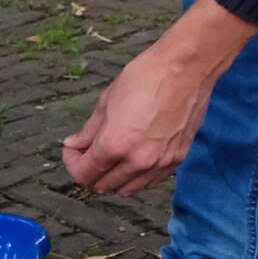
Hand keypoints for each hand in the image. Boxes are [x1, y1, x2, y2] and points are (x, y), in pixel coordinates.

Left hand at [62, 0, 255, 194]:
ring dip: (113, 177)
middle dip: (90, 171)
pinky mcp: (177, 161)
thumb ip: (89, 131)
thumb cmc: (144, 78)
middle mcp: (138, 162)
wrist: (185, 69)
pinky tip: (133, 157)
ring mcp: (160, 165)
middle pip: (104, 186)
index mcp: (115, 145)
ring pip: (128, 189)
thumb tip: (74, 145)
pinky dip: (136, 176)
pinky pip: (150, 182)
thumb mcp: (106, 101)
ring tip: (111, 155)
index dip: (72, 163)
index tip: (72, 149)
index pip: (84, 174)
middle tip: (88, 151)